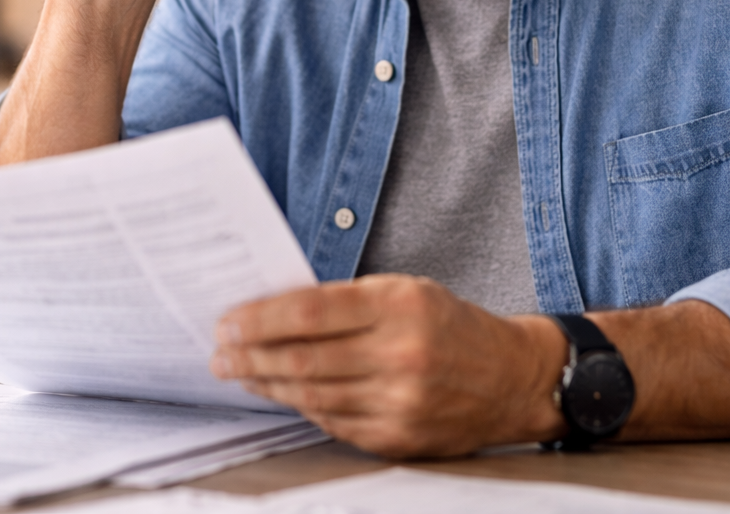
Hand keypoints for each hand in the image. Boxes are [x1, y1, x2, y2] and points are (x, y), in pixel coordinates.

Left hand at [209, 275, 567, 457]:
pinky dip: (301, 406)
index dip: (259, 319)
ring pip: (311, 394)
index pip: (309, 312)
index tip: (226, 322)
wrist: (511, 377)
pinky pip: (332, 422)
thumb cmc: (449, 324)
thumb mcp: (405, 290)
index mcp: (400, 306)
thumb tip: (272, 313)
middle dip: (248, 357)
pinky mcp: (398, 438)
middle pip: (302, 358)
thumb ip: (346, 301)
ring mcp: (400, 403)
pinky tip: (283, 393)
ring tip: (240, 374)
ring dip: (266, 384)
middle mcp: (401, 355)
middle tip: (218, 355)